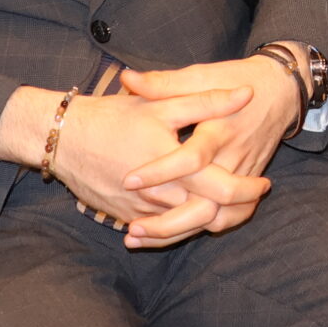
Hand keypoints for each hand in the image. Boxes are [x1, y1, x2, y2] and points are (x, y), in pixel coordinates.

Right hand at [4, 80, 257, 228]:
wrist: (62, 139)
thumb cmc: (113, 116)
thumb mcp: (162, 104)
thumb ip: (207, 101)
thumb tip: (245, 94)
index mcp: (174, 169)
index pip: (223, 191)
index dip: (248, 190)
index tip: (265, 184)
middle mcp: (159, 198)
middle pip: (209, 217)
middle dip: (236, 211)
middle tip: (254, 198)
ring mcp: (141, 213)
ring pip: (186, 228)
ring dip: (212, 221)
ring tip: (232, 208)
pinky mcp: (126, 218)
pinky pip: (161, 232)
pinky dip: (184, 227)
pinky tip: (198, 215)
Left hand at [112, 55, 298, 244]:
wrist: (281, 92)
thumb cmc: (238, 78)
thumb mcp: (202, 75)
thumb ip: (165, 83)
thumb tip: (127, 79)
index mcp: (220, 130)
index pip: (192, 159)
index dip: (161, 171)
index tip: (128, 181)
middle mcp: (232, 159)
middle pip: (206, 203)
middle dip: (168, 222)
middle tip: (130, 229)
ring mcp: (242, 176)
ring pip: (215, 218)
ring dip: (178, 233)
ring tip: (138, 237)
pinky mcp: (246, 187)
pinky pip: (225, 219)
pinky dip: (198, 230)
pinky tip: (166, 235)